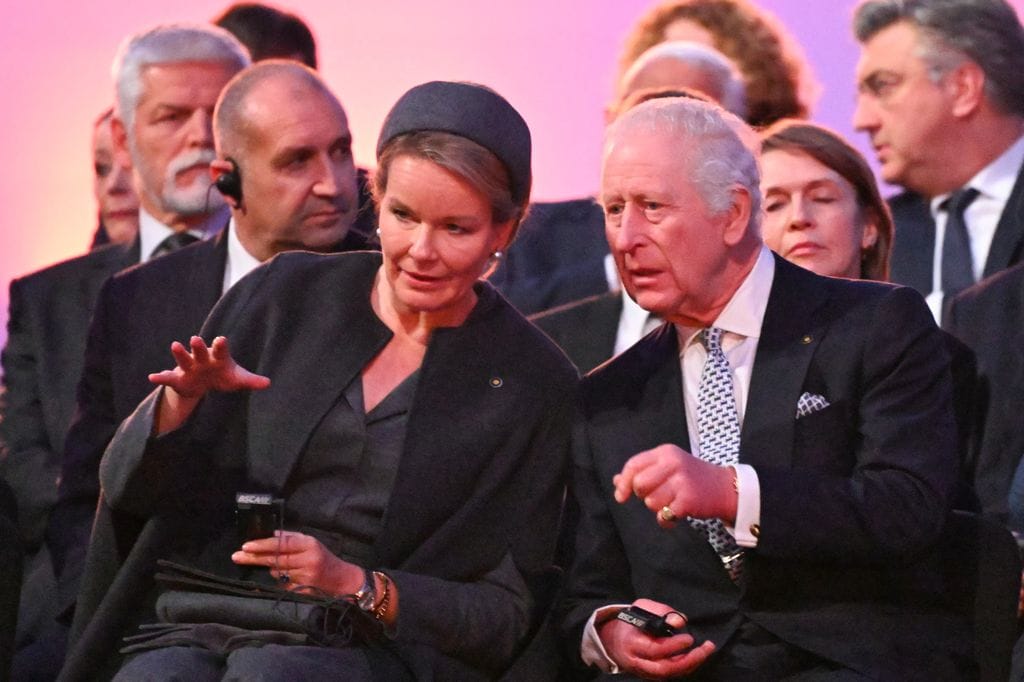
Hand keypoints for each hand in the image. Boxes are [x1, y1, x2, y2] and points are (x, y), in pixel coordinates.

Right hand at [149, 335, 269, 398]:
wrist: (206, 383)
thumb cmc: (224, 375)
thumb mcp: (238, 378)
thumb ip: (251, 380)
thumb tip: (268, 383)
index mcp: (218, 357)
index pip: (220, 349)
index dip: (220, 345)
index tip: (221, 340)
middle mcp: (203, 359)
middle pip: (201, 351)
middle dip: (198, 346)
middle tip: (195, 339)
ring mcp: (190, 367)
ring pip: (184, 359)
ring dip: (180, 353)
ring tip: (175, 345)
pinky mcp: (179, 378)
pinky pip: (168, 378)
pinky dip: (161, 377)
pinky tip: (152, 377)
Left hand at [231, 531, 362, 595]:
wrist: (343, 581)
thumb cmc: (324, 559)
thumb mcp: (310, 544)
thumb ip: (290, 538)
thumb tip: (269, 535)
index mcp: (309, 544)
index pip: (281, 543)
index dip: (263, 544)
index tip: (246, 545)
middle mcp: (307, 559)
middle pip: (275, 558)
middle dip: (254, 557)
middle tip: (237, 556)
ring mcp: (305, 577)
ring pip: (277, 573)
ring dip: (273, 570)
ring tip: (285, 569)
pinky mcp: (303, 591)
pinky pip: (283, 586)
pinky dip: (281, 582)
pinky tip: (290, 580)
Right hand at [598, 598, 714, 677]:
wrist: (611, 640)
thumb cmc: (628, 621)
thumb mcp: (640, 607)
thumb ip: (660, 611)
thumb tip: (680, 621)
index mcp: (632, 643)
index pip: (655, 650)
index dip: (674, 646)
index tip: (689, 638)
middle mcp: (638, 662)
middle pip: (665, 669)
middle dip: (688, 660)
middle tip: (705, 648)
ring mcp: (644, 671)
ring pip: (669, 674)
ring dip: (690, 664)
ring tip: (705, 651)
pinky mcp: (651, 675)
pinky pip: (670, 674)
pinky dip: (685, 666)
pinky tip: (695, 656)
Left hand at [613, 444, 736, 528]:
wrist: (725, 487)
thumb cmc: (691, 477)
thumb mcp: (667, 467)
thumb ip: (642, 471)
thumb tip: (616, 480)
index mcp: (665, 453)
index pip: (633, 465)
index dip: (623, 482)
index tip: (621, 496)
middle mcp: (672, 463)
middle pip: (639, 484)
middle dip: (643, 495)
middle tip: (657, 495)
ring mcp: (682, 481)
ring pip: (651, 502)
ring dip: (657, 508)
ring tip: (671, 503)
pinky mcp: (688, 500)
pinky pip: (664, 516)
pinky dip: (667, 520)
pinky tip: (676, 514)